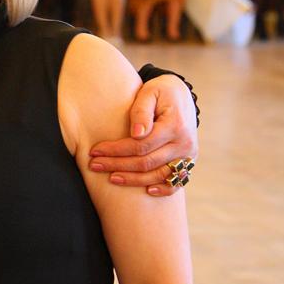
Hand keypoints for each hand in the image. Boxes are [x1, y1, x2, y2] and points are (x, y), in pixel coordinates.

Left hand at [88, 74, 196, 195]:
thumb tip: (136, 133)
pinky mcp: (189, 161)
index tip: (95, 151)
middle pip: (147, 162)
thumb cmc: (160, 92)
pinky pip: (177, 181)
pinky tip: (147, 191)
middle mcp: (185, 143)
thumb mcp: (150, 92)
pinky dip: (164, 189)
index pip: (141, 145)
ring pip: (159, 175)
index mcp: (175, 126)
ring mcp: (188, 155)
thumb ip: (141, 111)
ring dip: (134, 180)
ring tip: (112, 178)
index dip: (116, 150)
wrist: (181, 95)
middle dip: (118, 165)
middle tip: (95, 165)